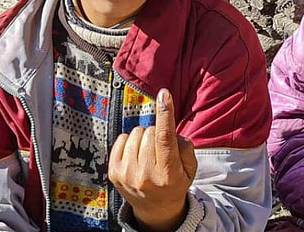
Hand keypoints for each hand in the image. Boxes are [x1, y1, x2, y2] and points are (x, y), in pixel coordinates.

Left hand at [109, 89, 197, 231]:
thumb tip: (166, 124)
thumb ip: (185, 145)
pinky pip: (121, 139)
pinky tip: (136, 154)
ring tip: (148, 154)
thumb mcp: (190, 168)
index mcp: (168, 173)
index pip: (165, 138)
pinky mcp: (113, 172)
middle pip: (150, 132)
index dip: (165, 114)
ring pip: (135, 133)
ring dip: (143, 137)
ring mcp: (127, 174)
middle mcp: (145, 175)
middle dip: (157, 134)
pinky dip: (130, 142)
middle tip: (160, 150)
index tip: (164, 95)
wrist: (155, 208)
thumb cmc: (175, 182)